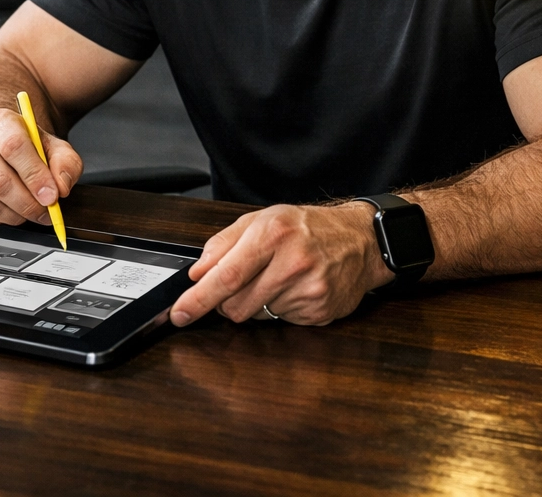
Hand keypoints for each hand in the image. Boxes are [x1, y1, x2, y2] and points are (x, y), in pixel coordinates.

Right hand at [0, 107, 82, 226]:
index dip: (35, 176)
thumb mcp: (54, 148)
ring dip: (14, 216)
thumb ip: (65, 164)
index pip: (14, 147)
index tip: (52, 196)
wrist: (0, 146)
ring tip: (27, 211)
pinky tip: (7, 210)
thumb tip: (61, 188)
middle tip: (45, 212)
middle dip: (28, 204)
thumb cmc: (26, 148)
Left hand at [170, 203, 389, 326]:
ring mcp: (309, 290)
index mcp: (273, 233)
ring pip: (256, 315)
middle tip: (242, 282)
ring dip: (255, 303)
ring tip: (276, 279)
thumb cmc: (308, 227)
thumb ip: (223, 244)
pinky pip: (281, 322)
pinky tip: (294, 289)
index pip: (226, 276)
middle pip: (236, 304)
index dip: (198, 299)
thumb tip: (197, 273)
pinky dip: (279, 309)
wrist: (361, 240)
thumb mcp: (261, 219)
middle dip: (226, 300)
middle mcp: (292, 262)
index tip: (180, 313)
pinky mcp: (320, 311)